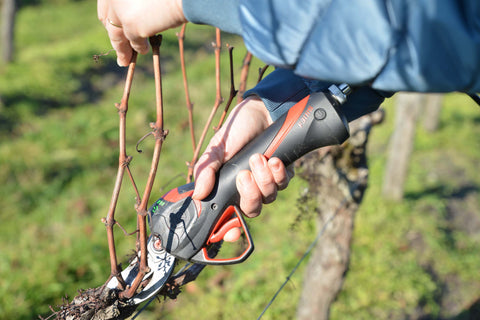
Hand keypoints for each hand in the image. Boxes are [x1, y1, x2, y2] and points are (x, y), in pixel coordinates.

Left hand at [97, 0, 186, 65]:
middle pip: (109, 21)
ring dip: (122, 50)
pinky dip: (139, 48)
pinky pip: (133, 41)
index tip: (116, 26)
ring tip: (124, 61)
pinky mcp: (132, 24)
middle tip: (118, 49)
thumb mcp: (147, 0)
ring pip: (116, 35)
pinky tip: (144, 51)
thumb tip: (136, 19)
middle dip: (114, 36)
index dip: (111, 18)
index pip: (106, 7)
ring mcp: (120, 10)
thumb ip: (136, 5)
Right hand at [192, 97, 293, 240]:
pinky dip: (278, 173)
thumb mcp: (217, 148)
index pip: (229, 217)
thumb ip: (207, 170)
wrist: (260, 111)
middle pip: (252, 210)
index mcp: (228, 187)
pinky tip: (274, 160)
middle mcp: (248, 189)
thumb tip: (197, 194)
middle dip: (250, 194)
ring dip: (264, 179)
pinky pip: (284, 184)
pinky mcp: (283, 174)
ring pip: (269, 198)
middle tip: (244, 174)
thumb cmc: (236, 130)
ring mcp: (267, 183)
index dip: (229, 230)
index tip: (230, 232)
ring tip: (258, 158)